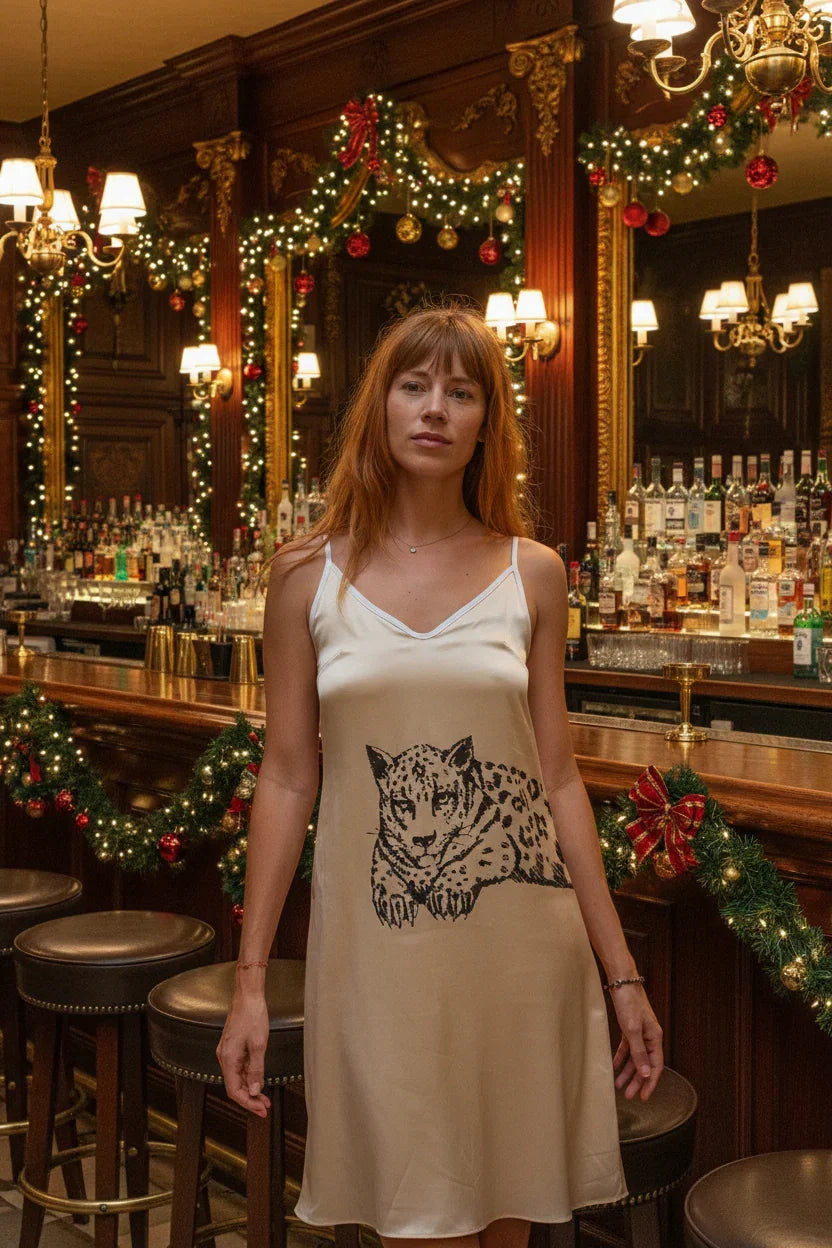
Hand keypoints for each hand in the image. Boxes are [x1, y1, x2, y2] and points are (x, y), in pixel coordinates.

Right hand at [216, 990, 271, 1117]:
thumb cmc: (253, 1015)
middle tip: (264, 1107)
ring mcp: (228, 1052)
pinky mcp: (232, 1046)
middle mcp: (224, 1057)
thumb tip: (254, 1090)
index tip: (260, 1109)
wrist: (248, 996)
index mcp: (228, 1058)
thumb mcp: (259, 1045)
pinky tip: (258, 1080)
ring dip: (250, 1088)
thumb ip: (256, 1070)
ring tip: (264, 1097)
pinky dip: (248, 1076)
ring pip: (237, 1077)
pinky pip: (239, 1067)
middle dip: (250, 1098)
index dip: (247, 1102)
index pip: (234, 1090)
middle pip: (234, 1086)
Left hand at [610, 983, 663, 1102]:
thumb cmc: (628, 1002)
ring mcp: (640, 1032)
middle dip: (636, 1081)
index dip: (649, 1083)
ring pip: (635, 1057)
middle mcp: (650, 1036)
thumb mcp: (631, 1029)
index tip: (643, 1097)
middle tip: (628, 1096)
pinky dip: (621, 1057)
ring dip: (627, 1071)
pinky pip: (627, 1047)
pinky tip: (614, 1066)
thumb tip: (645, 1074)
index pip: (655, 1066)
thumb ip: (638, 1052)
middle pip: (644, 1064)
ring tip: (618, 1085)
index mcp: (655, 1038)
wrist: (621, 980)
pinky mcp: (630, 1027)